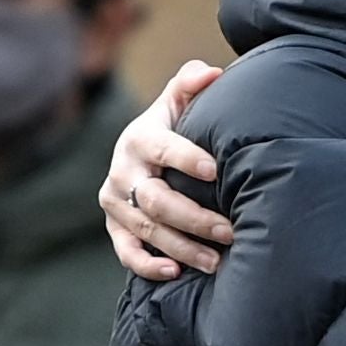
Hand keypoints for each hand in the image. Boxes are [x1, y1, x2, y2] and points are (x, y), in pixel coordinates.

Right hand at [101, 58, 233, 281]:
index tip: (214, 170)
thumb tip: (211, 72)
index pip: (162, 148)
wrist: (145, 157)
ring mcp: (115, 202)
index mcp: (139, 138)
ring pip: (146, 229)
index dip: (185, 158)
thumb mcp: (179, 103)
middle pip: (154, 199)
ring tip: (216, 261)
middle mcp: (122, 171)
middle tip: (230, 230)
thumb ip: (191, 83)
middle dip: (194, 218)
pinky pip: (126, 252)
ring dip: (181, 247)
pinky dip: (147, 265)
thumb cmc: (174, 128)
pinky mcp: (115, 227)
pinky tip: (175, 272)